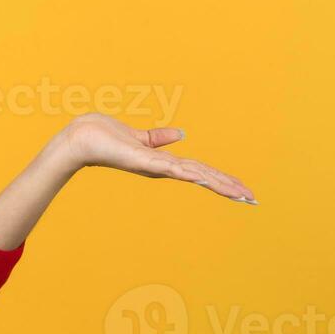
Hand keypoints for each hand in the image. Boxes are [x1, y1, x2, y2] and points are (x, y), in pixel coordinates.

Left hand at [57, 113, 256, 203]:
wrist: (80, 138)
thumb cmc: (104, 135)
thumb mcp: (138, 136)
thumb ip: (159, 138)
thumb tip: (182, 134)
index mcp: (162, 162)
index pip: (199, 170)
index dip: (222, 179)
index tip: (244, 190)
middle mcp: (161, 168)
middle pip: (202, 176)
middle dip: (228, 187)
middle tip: (253, 199)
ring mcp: (153, 167)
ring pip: (193, 175)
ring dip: (217, 183)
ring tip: (241, 194)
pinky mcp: (144, 162)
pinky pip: (172, 167)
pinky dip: (190, 172)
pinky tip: (207, 178)